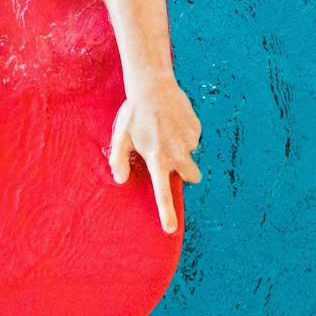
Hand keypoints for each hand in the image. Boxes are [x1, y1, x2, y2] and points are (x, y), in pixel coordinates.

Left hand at [108, 78, 203, 232]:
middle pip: (191, 177)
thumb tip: (121, 180)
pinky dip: (185, 134)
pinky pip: (193, 138)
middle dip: (186, 173)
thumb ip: (119, 161)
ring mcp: (189, 141)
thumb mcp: (121, 138)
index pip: (163, 192)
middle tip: (172, 158)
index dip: (167, 213)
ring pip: (190, 154)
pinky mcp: (196, 129)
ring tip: (166, 130)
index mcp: (157, 159)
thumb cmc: (134, 114)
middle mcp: (176, 154)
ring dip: (182, 149)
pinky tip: (173, 121)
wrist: (153, 86)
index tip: (171, 229)